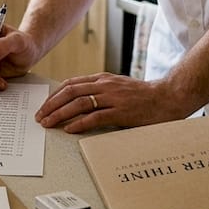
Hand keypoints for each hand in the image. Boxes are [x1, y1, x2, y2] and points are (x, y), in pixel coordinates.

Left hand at [34, 73, 196, 133]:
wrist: (167, 97)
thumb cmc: (143, 96)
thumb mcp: (118, 87)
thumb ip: (100, 91)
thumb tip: (79, 101)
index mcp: (102, 79)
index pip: (71, 84)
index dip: (54, 95)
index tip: (44, 106)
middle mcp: (105, 85)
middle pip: (70, 92)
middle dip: (51, 105)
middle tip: (40, 116)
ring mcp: (113, 98)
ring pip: (79, 103)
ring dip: (60, 114)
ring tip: (48, 124)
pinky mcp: (121, 112)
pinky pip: (95, 117)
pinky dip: (79, 123)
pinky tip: (69, 130)